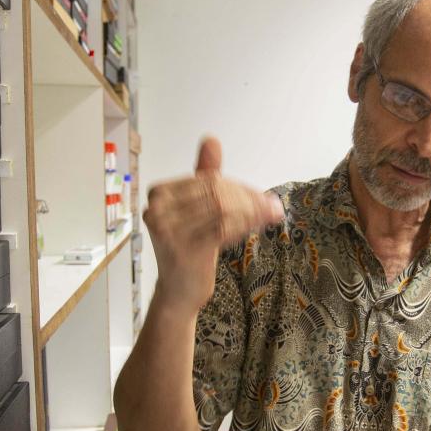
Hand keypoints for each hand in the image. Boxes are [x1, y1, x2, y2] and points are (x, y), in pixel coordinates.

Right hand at [142, 136, 282, 316]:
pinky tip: (262, 224)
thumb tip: (211, 140)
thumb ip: (204, 174)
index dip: (238, 187)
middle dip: (249, 198)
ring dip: (253, 211)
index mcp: (160, 194)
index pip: (207, 181)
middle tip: (273, 205)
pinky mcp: (184, 249)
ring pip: (222, 209)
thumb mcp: (197, 208)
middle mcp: (158, 209)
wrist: (179, 290)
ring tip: (273, 213)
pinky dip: (246, 224)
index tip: (261, 196)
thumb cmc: (189, 247)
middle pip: (215, 193)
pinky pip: (223, 228)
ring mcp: (168, 230)